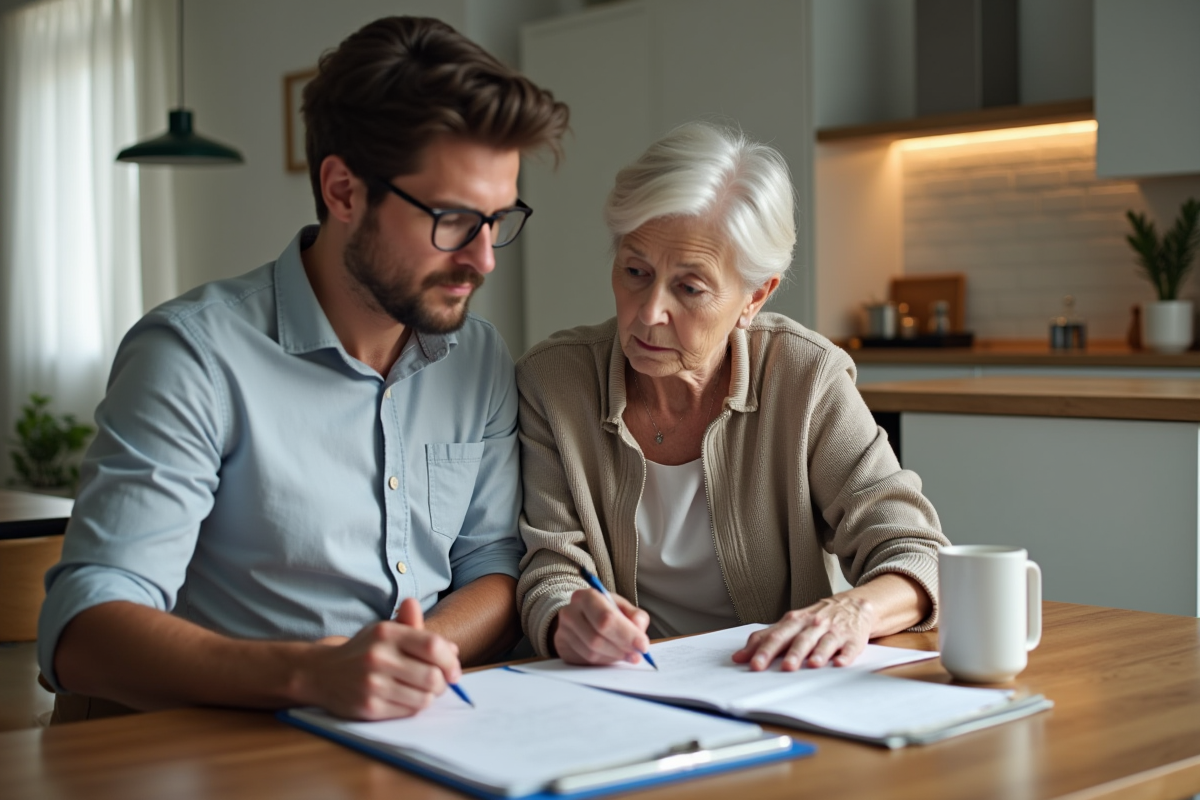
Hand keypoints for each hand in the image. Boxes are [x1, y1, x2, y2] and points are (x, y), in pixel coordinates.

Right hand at [297, 598, 462, 719]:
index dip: (450, 660)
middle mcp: (378, 657)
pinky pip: (408, 711)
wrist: (320, 673)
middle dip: (443, 683)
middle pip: (433, 676)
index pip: (433, 646)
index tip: (453, 669)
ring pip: (424, 698)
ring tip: (421, 690)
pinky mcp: (369, 707)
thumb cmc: (362, 650)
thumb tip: (452, 648)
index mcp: (387, 633)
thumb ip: (417, 631)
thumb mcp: (385, 631)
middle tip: (439, 683)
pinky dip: (413, 707)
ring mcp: (372, 684)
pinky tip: (404, 698)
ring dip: (429, 697)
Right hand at [554, 587, 650, 665]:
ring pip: (591, 652)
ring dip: (613, 657)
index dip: (626, 634)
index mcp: (587, 596)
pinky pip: (585, 660)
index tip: (643, 646)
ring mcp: (563, 631)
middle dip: (621, 649)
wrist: (579, 617)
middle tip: (637, 655)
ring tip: (626, 655)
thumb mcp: (622, 608)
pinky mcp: (562, 647)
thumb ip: (636, 616)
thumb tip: (639, 628)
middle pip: (597, 638)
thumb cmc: (604, 611)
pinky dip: (603, 661)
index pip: (606, 618)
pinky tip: (611, 656)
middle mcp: (570, 612)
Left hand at [732, 594, 876, 670]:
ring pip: (824, 642)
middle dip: (792, 653)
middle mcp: (813, 625)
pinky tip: (840, 663)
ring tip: (812, 665)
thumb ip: (764, 639)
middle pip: (800, 639)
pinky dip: (845, 656)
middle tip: (785, 668)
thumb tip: (738, 657)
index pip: (776, 636)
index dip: (765, 650)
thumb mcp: (789, 624)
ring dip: (818, 653)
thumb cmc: (815, 619)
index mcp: (794, 622)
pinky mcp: (853, 639)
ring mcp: (834, 631)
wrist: (852, 605)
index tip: (754, 665)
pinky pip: (850, 648)